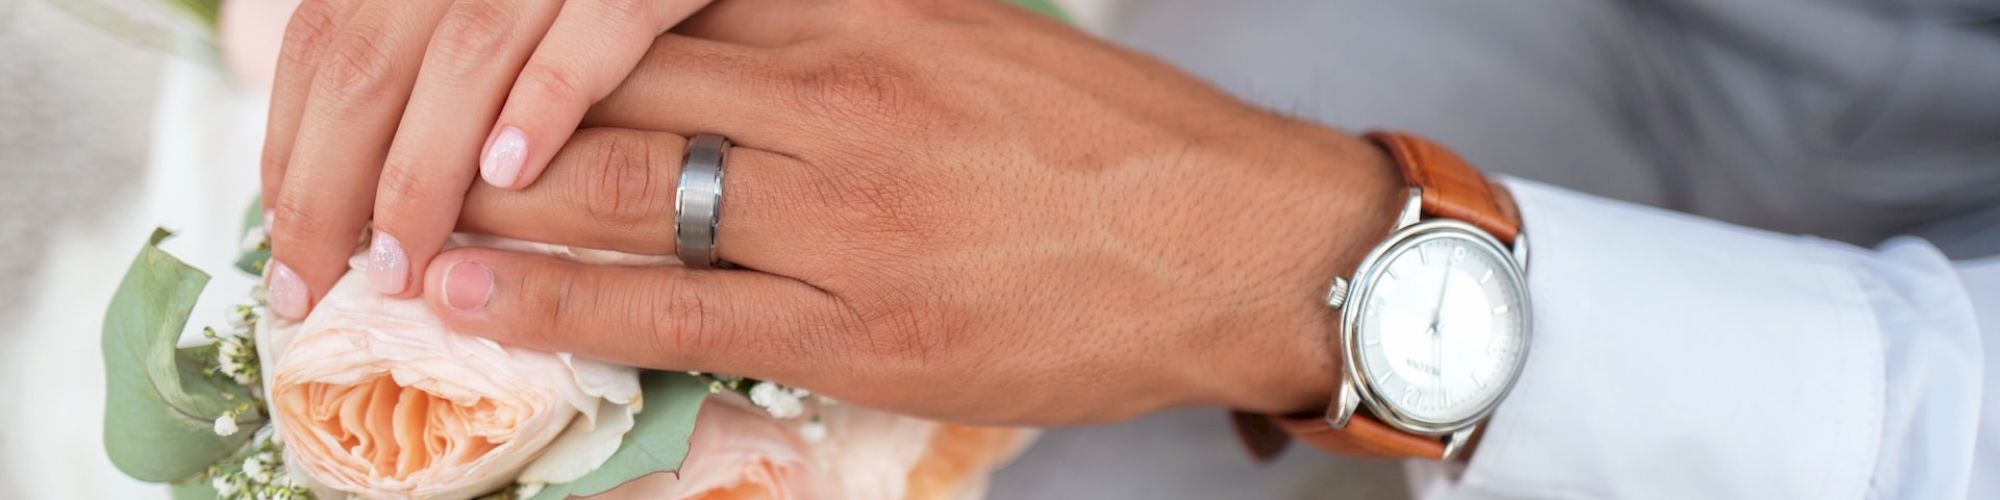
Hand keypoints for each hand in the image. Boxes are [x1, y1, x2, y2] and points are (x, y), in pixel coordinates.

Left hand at [259, 0, 727, 319]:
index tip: (291, 249)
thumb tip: (376, 174)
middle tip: (326, 284)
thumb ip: (476, 67)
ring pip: (465, 42)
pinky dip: (546, 93)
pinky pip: (605, 16)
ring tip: (407, 259)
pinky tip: (511, 171)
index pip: (327, 36)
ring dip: (422, 162)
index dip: (292, 144)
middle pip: (369, 49)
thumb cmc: (689, 14)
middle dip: (331, 178)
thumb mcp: (538, 23)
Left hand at [425, 1, 1403, 424]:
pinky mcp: (858, 325)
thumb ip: (850, 25)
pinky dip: (555, 303)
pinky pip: (674, 312)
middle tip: (391, 133)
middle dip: (491, 114)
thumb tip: (730, 34)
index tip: (471, 49)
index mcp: (866, 12)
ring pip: (624, 192)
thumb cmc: (1111, 146)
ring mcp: (845, 213)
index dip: (546, 34)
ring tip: (392, 213)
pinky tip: (469, 295)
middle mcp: (839, 95)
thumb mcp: (975, 37)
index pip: (659, 7)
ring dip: (490, 201)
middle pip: (614, 87)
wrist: (1234, 243)